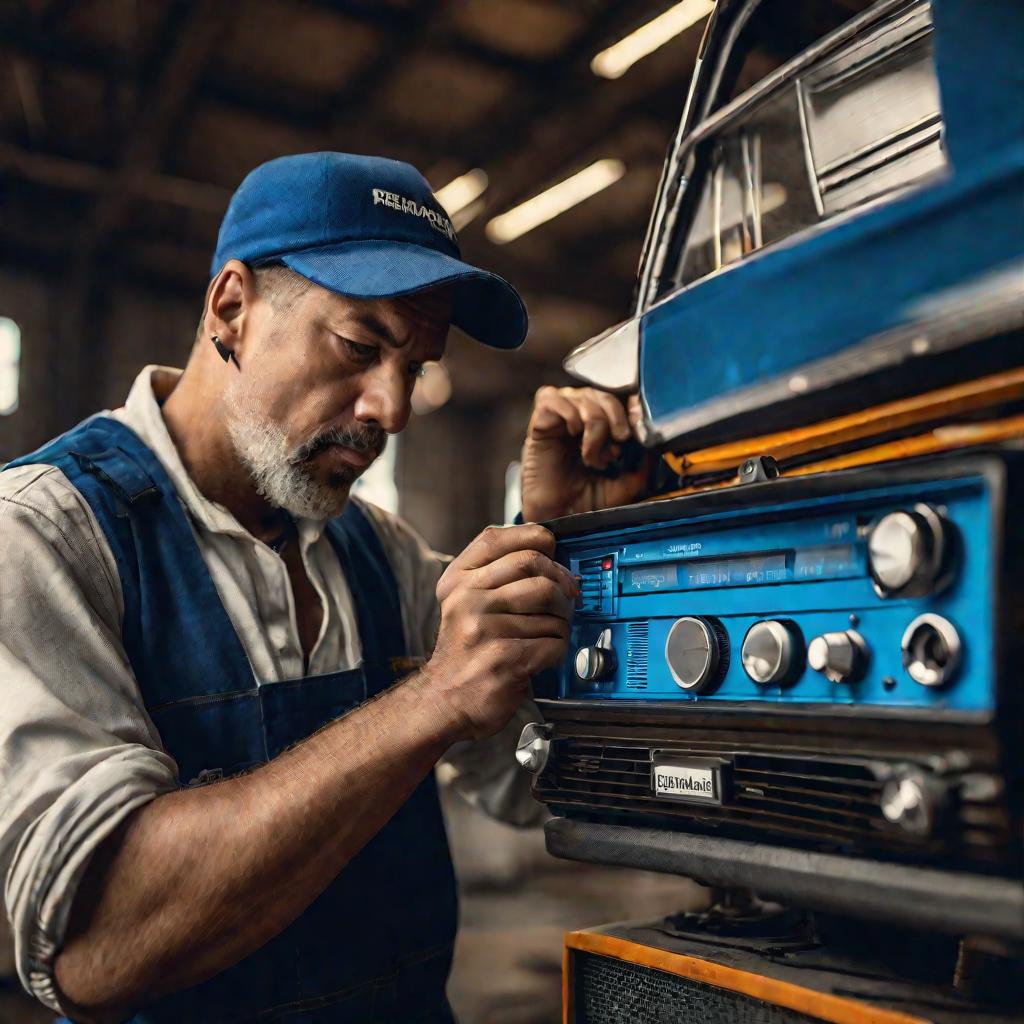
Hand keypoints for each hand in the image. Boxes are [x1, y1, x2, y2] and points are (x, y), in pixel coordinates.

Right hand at [422, 524, 575, 740]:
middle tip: (566, 598)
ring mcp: (484, 628)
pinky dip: (559, 649)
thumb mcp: (463, 602)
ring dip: (562, 623)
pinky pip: (554, 641)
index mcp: (456, 581)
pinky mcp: (505, 659)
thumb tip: (552, 559)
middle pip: (533, 565)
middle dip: (560, 582)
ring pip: (551, 607)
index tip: (553, 552)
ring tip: (550, 633)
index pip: (497, 538)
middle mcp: (467, 599)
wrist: (442, 701)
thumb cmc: (463, 651)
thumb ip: (495, 575)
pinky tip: (544, 655)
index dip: (534, 538)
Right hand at [520, 386, 650, 521]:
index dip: (629, 406)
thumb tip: (656, 446)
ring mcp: (558, 420)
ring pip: (581, 396)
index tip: (639, 424)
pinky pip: (550, 398)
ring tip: (591, 456)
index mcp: (599, 430)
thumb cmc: (586, 503)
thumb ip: (641, 467)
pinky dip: (567, 412)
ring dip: (594, 423)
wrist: (559, 519)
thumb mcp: (624, 486)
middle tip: (619, 441)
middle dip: (615, 415)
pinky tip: (572, 434)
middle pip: (601, 394)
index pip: (617, 400)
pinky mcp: (538, 423)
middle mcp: (579, 419)